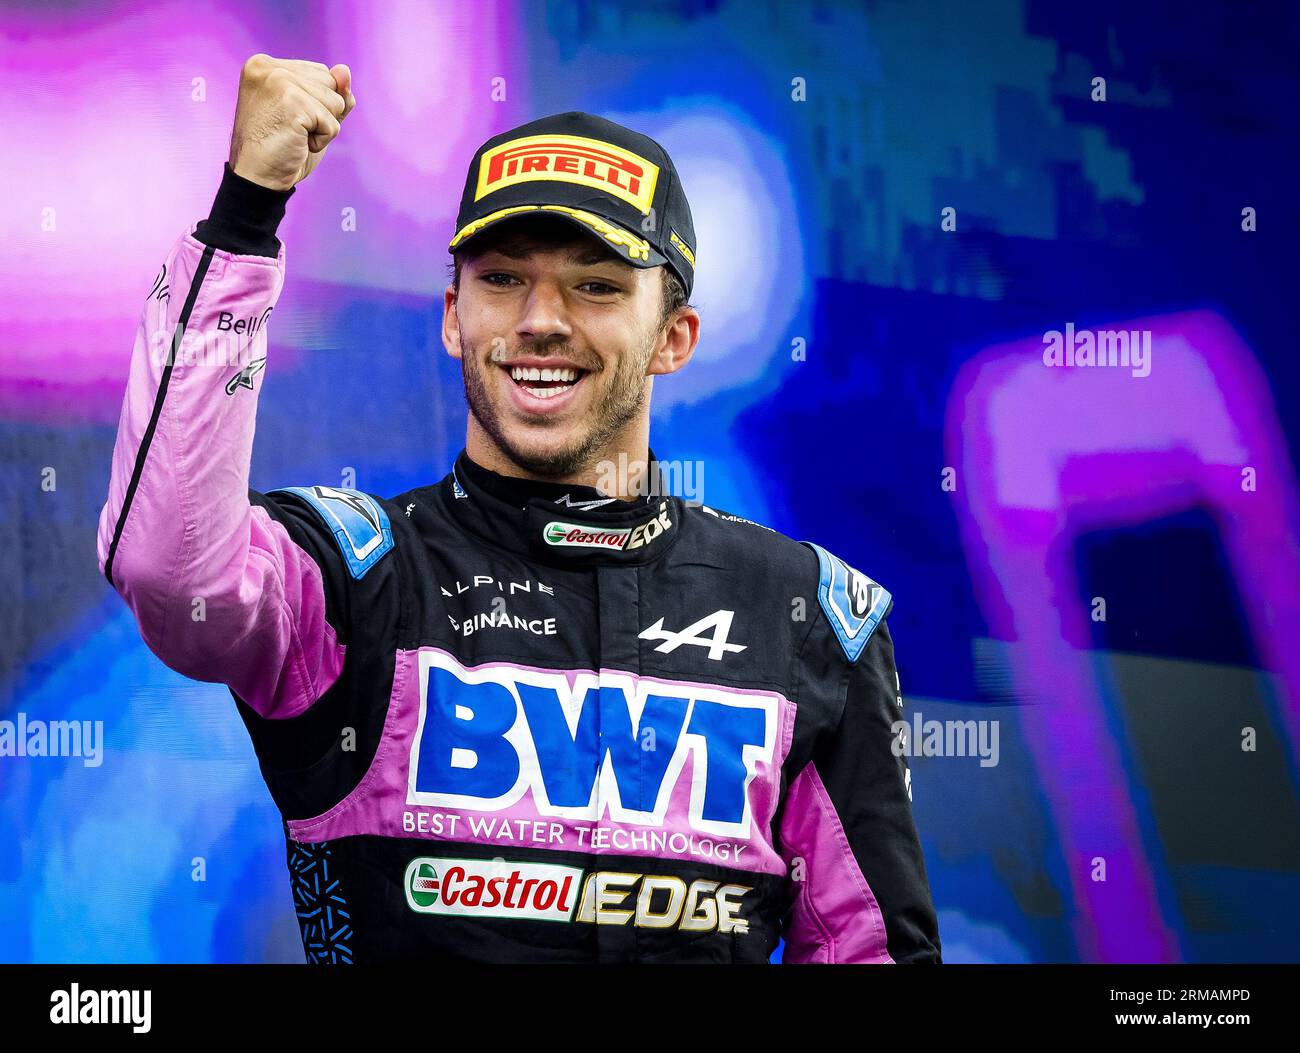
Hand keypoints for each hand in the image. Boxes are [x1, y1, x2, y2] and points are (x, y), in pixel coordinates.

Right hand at [228, 54, 355, 190]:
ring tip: (294, 136)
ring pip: (336, 101)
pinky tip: (297, 144)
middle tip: (291, 130)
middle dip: (322, 113)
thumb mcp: (310, 115)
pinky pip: (332, 123)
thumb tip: (345, 70)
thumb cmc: (281, 149)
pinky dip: (321, 141)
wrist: (256, 178)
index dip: (317, 104)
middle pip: (331, 83)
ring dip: (322, 128)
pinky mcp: (292, 102)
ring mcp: (279, 82)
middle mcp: (269, 67)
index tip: (288, 119)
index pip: (322, 73)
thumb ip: (331, 92)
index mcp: (266, 65)